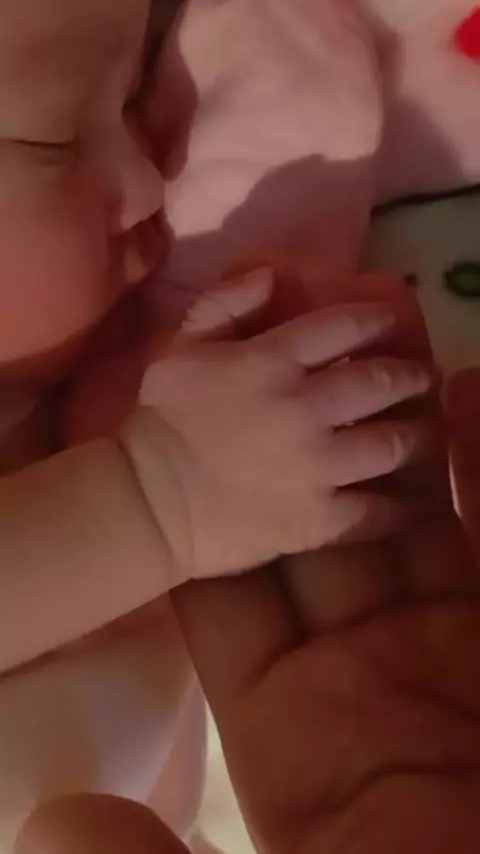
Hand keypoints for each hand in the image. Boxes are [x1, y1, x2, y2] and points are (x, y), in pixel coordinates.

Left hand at [16, 362, 479, 853]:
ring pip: (408, 530)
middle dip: (307, 460)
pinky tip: (467, 395)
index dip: (213, 525)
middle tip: (288, 385)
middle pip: (321, 544)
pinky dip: (478, 466)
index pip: (233, 605)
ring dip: (397, 445)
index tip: (199, 453)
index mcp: (284, 722)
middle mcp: (357, 673)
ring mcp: (431, 649)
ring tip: (386, 366)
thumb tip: (47, 817)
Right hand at [122, 270, 435, 581]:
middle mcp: (306, 408)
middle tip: (423, 379)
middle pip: (382, 383)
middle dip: (413, 376)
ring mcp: (317, 466)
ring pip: (393, 444)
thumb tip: (272, 272)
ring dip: (418, 434)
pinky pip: (375, 509)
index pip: (346, 327)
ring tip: (424, 434)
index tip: (392, 324)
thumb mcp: (180, 346)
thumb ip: (225, 303)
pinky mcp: (318, 517)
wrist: (149, 501)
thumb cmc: (162, 419)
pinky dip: (400, 505)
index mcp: (272, 361)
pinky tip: (410, 501)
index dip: (379, 320)